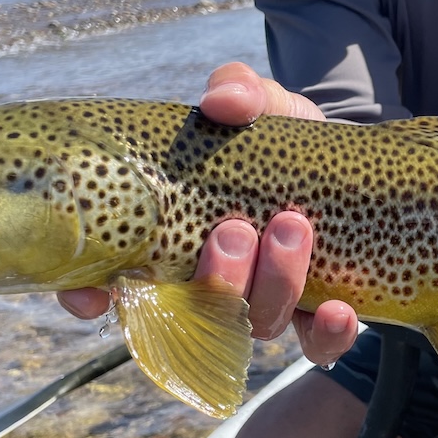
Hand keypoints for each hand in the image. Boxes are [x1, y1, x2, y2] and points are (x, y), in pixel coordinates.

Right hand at [57, 62, 359, 365]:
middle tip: (234, 230)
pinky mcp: (316, 318)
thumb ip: (239, 91)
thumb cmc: (279, 139)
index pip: (112, 285)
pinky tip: (338, 309)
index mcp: (173, 241)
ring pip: (256, 326)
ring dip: (272, 285)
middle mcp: (212, 284)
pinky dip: (327, 333)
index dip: (90, 298)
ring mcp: (263, 306)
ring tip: (292, 227)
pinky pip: (318, 346)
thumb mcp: (261, 106)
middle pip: (197, 313)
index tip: (93, 295)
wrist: (347, 164)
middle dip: (216, 280)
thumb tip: (221, 102)